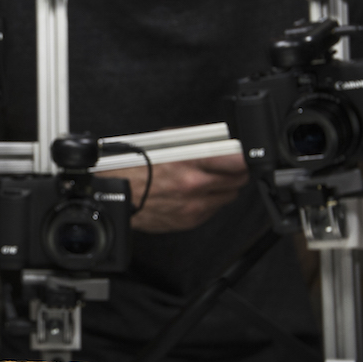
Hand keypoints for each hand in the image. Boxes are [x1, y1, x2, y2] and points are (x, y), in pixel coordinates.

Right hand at [119, 153, 250, 233]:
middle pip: (238, 180)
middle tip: (226, 166)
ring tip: (206, 179)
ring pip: (228, 197)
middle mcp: (194, 186)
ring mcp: (194, 206)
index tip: (244, 156)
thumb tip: (221, 140)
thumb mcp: (166, 142)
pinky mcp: (190, 220)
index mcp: (190, 162)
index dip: (244, 158)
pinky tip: (194, 194)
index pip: (237, 161)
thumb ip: (198, 141)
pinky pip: (213, 210)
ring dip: (223, 187)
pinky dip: (209, 201)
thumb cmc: (136, 166)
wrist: (117, 195)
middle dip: (235, 172)